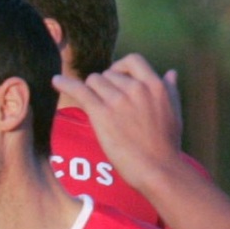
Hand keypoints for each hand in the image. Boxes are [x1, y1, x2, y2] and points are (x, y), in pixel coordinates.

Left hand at [53, 54, 183, 194]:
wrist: (158, 167)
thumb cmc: (166, 145)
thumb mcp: (174, 112)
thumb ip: (170, 90)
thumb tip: (171, 72)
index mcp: (155, 85)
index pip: (132, 61)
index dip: (120, 68)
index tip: (115, 80)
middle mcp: (136, 87)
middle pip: (108, 74)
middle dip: (103, 86)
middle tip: (102, 103)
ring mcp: (118, 99)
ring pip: (94, 81)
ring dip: (90, 91)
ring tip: (92, 106)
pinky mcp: (102, 113)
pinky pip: (80, 90)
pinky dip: (65, 84)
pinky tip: (55, 81)